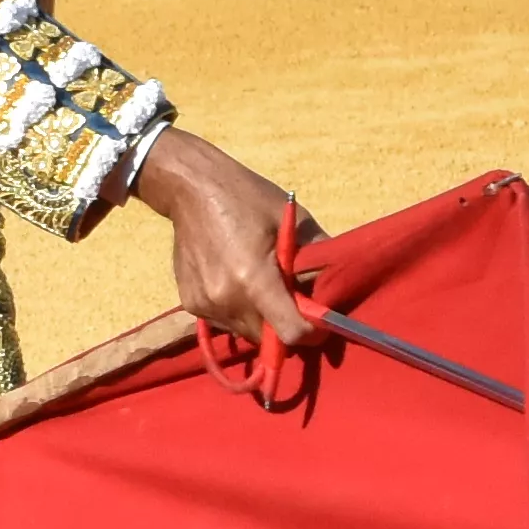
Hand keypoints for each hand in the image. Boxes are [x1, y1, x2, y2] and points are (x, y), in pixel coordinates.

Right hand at [131, 124, 331, 350]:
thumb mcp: (294, 220)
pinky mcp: (190, 303)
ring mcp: (203, 304)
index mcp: (253, 279)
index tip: (321, 322)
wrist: (192, 189)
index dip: (311, 332)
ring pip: (247, 332)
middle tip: (296, 303)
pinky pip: (226, 321)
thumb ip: (318, 258)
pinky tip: (242, 285)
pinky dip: (241, 312)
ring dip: (263, 322)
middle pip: (269, 339)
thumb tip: (338, 287)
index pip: (290, 333)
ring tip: (268, 290)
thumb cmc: (248, 199)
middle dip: (287, 328)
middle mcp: (225, 298)